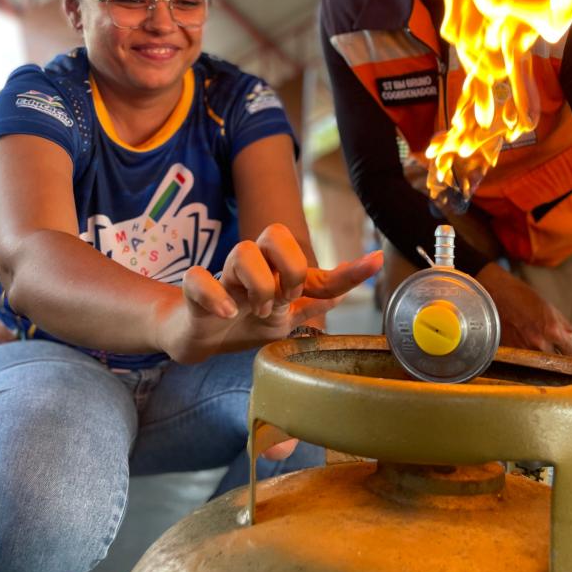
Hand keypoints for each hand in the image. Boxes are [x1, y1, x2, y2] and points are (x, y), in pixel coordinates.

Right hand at [156, 223, 382, 364]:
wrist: (197, 337)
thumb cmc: (244, 320)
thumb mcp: (284, 316)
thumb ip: (312, 301)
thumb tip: (345, 288)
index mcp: (277, 273)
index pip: (315, 267)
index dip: (347, 270)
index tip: (377, 263)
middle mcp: (253, 267)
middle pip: (275, 233)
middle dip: (289, 267)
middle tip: (285, 297)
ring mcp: (224, 278)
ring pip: (241, 251)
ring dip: (258, 285)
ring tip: (258, 311)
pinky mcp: (194, 292)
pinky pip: (198, 278)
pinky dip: (215, 295)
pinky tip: (227, 313)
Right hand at [475, 261, 571, 356]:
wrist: (493, 292)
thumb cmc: (522, 296)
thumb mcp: (549, 308)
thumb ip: (567, 329)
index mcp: (553, 330)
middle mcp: (539, 344)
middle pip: (559, 363)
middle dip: (564, 362)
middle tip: (564, 359)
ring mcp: (523, 350)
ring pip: (543, 364)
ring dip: (547, 361)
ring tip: (544, 352)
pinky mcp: (510, 352)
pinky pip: (526, 361)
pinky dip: (530, 359)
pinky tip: (528, 350)